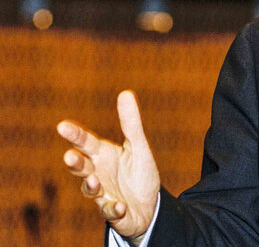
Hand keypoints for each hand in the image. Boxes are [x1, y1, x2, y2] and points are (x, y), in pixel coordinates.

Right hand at [57, 90, 159, 239]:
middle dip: (74, 163)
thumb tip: (125, 92)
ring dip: (91, 186)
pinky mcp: (113, 213)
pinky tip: (120, 206)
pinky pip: (110, 212)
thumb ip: (131, 123)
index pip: (86, 142)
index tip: (62, 126)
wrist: (149, 205)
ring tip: (94, 180)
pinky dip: (113, 209)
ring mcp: (102, 194)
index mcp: (102, 155)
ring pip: (90, 190)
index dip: (75, 135)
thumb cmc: (138, 173)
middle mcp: (97, 173)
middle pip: (81, 166)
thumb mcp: (138, 147)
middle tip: (69, 156)